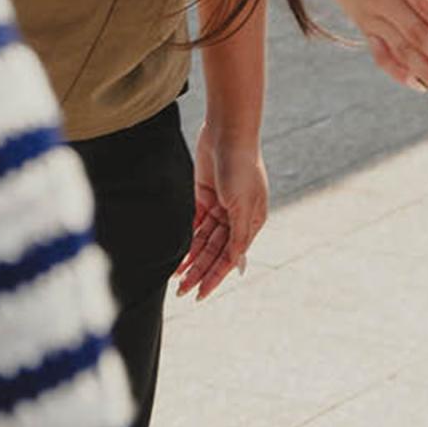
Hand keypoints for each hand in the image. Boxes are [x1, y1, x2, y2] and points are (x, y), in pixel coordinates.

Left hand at [175, 125, 268, 300]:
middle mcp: (236, 217)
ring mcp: (220, 207)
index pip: (230, 257)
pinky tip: (177, 253)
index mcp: (251, 222)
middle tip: (182, 292)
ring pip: (203, 240)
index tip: (200, 295)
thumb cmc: (240, 166)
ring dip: (191, 258)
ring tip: (176, 278)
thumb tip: (236, 263)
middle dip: (199, 271)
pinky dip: (186, 238)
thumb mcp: (242, 204)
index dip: (214, 277)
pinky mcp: (204, 196)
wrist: (227, 131)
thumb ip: (238, 235)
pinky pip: (195, 223)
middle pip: (214, 251)